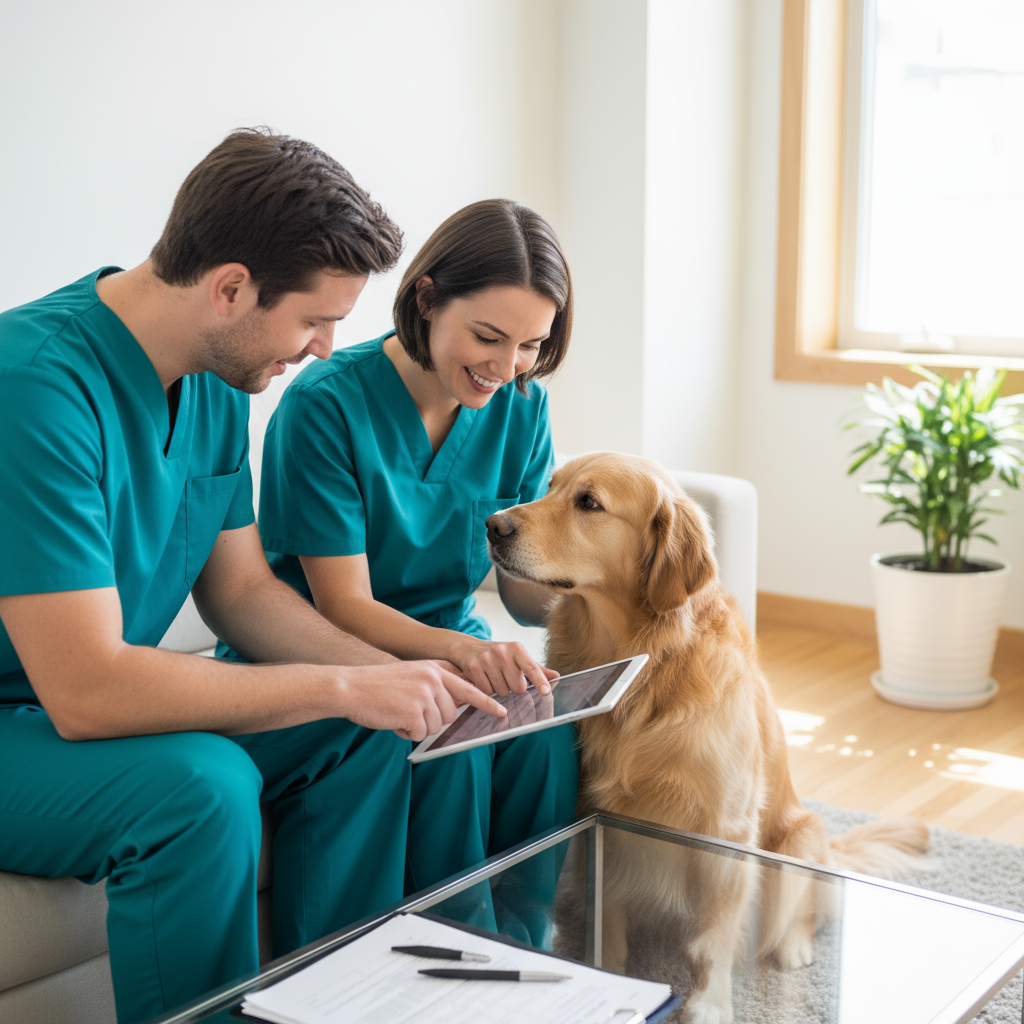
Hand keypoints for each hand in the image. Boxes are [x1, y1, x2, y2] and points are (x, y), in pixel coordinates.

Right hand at [335, 660, 506, 741]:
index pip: (468, 688)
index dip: (486, 702)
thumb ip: (434, 686)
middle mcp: (433, 680)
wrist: (350, 687)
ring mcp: (425, 696)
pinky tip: (393, 719)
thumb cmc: (378, 685)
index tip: (502, 712)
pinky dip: (406, 733)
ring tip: (398, 712)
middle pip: (450, 714)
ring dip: (418, 726)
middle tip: (408, 710)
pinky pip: (420, 734)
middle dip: (432, 720)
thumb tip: (453, 706)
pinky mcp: (414, 713)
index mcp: (435, 669)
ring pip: (436, 726)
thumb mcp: (412, 675)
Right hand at [448, 636, 558, 697]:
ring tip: (494, 676)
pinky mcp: (474, 668)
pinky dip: (487, 690)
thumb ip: (537, 669)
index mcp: (517, 648)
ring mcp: (487, 659)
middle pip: (518, 687)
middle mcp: (503, 652)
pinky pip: (487, 692)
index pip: (531, 667)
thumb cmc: (499, 655)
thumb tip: (557, 676)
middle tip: (506, 676)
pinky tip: (484, 679)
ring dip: (500, 689)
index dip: (540, 680)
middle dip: (514, 687)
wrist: (468, 648)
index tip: (546, 692)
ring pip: (502, 692)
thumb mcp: (518, 657)